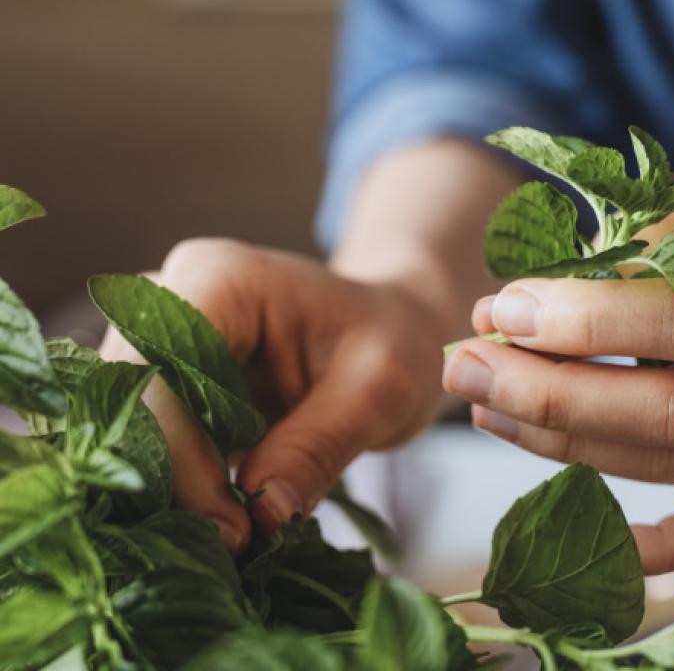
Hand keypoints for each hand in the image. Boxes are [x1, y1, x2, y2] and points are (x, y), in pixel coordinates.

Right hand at [100, 238, 448, 551]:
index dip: (179, 457)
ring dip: (170, 496)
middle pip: (128, 406)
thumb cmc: (392, 342)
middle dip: (171, 486)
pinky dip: (179, 494)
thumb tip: (261, 517)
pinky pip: (147, 448)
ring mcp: (157, 345)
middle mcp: (168, 303)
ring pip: (127, 434)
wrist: (390, 330)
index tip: (232, 530)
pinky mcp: (163, 388)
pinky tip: (223, 526)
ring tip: (232, 544)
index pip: (159, 371)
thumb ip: (317, 447)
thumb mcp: (378, 390)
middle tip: (233, 548)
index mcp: (218, 279)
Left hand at [442, 174, 673, 573]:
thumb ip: (592, 266)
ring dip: (569, 445)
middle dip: (557, 397)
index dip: (591, 324)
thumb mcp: (664, 211)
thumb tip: (492, 322)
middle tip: (466, 369)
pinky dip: (658, 545)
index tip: (502, 313)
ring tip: (486, 409)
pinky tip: (584, 536)